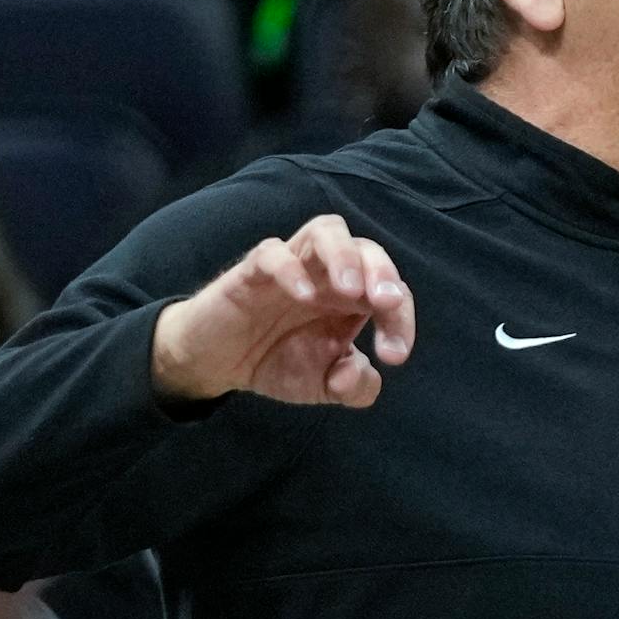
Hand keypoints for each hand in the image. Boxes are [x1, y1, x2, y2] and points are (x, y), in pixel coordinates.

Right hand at [150, 214, 414, 407]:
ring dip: (344, 256)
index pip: (392, 291)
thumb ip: (354, 387)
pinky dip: (290, 269)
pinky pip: (273, 253)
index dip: (401, 319)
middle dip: (383, 271)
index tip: (394, 356)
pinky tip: (302, 296)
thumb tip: (360, 373)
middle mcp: (327, 274)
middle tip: (386, 304)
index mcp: (352, 299)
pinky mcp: (252, 270)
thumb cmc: (276, 360)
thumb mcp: (322, 386)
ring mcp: (292, 265)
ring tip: (351, 289)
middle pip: (366, 247)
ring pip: (326, 230)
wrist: (216, 363)